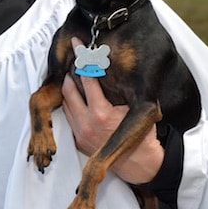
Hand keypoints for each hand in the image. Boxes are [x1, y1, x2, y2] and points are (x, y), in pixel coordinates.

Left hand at [61, 39, 163, 184]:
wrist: (140, 164)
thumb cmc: (142, 134)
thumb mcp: (134, 108)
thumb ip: (119, 89)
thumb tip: (107, 64)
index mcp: (100, 113)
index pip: (87, 78)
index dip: (82, 58)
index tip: (76, 44)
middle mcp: (85, 123)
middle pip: (69, 89)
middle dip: (71, 72)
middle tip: (74, 59)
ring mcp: (79, 132)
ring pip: (65, 102)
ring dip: (68, 87)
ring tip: (74, 75)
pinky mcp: (77, 140)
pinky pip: (68, 116)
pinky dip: (71, 103)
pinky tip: (77, 95)